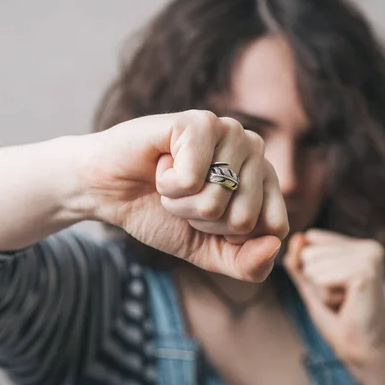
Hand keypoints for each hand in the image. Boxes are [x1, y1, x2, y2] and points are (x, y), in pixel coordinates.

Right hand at [79, 110, 288, 280]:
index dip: (231, 238)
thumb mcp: (208, 251)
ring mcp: (228, 131)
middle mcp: (252, 149)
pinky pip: (192, 180)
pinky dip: (167, 185)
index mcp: (263, 177)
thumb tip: (275, 247)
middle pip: (245, 219)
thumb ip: (246, 263)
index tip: (207, 219)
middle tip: (183, 198)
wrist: (110, 191)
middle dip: (202, 221)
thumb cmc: (159, 213)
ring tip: (171, 182)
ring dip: (181, 204)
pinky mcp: (199, 121)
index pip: (274, 229)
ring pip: (216, 201)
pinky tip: (160, 164)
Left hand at [284, 230, 384, 366]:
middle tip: (340, 299)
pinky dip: (327, 296)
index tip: (334, 289)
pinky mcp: (366, 271)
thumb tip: (297, 236)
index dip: (311, 270)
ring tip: (344, 302)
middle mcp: (368, 246)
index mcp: (358, 245)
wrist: (361, 350)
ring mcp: (369, 257)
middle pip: (309, 252)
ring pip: (313, 264)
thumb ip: (300, 261)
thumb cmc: (339, 320)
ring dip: (322, 291)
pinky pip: (322, 277)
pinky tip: (348, 305)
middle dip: (316, 281)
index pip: (311, 239)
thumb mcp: (311, 284)